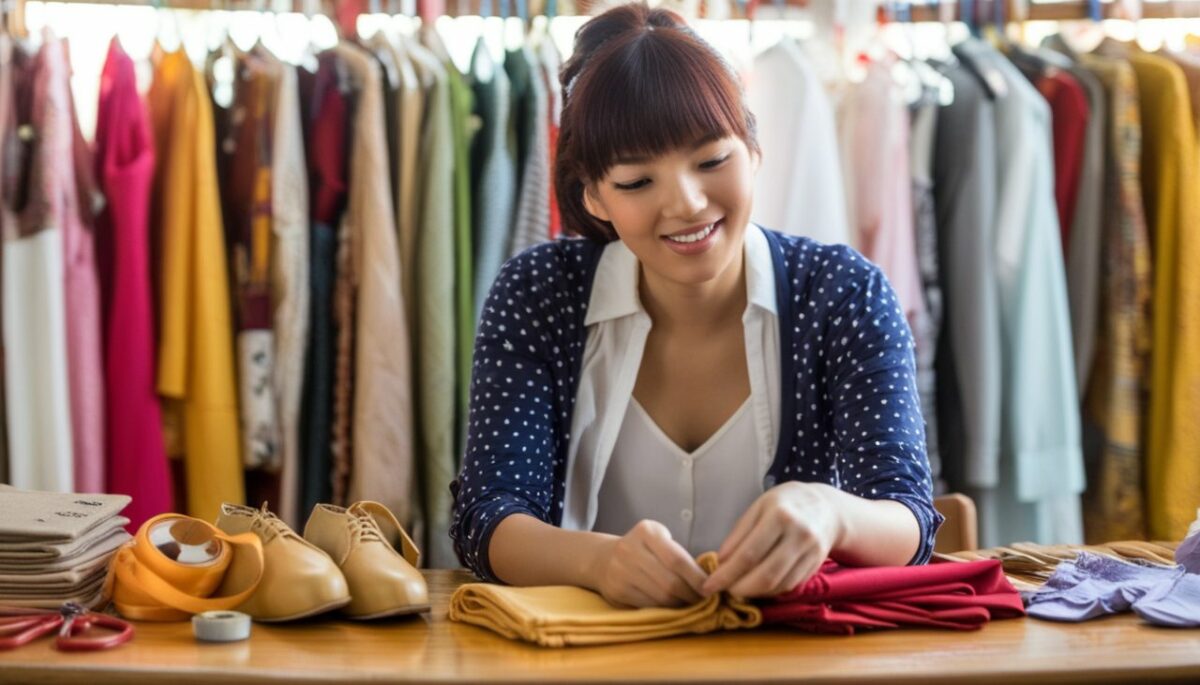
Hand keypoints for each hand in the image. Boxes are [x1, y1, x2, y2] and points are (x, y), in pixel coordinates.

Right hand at [592, 520, 709, 608]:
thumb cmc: (643, 549)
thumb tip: (708, 578)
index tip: (710, 588)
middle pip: (669, 581)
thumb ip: (678, 553)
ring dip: (680, 604)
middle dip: (690, 594)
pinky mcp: (616, 591)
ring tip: (689, 603)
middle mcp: (629, 550)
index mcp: (645, 532)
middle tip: (702, 600)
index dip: (696, 577)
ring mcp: (620, 572)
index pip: (677, 559)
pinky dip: (665, 609)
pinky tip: (672, 606)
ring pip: (660, 597)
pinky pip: (648, 605)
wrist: (603, 559)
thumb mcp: (658, 539)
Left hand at [701, 481, 842, 598]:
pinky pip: (789, 586)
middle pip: (765, 575)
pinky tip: (757, 587)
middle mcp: (798, 535)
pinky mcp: (816, 566)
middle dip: (739, 588)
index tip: (709, 585)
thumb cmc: (785, 504)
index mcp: (779, 516)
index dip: (726, 574)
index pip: (748, 554)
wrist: (826, 507)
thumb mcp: (758, 507)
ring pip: (778, 585)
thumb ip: (739, 533)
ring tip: (737, 589)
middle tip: (723, 590)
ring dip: (753, 593)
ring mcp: (810, 553)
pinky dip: (769, 591)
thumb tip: (721, 562)